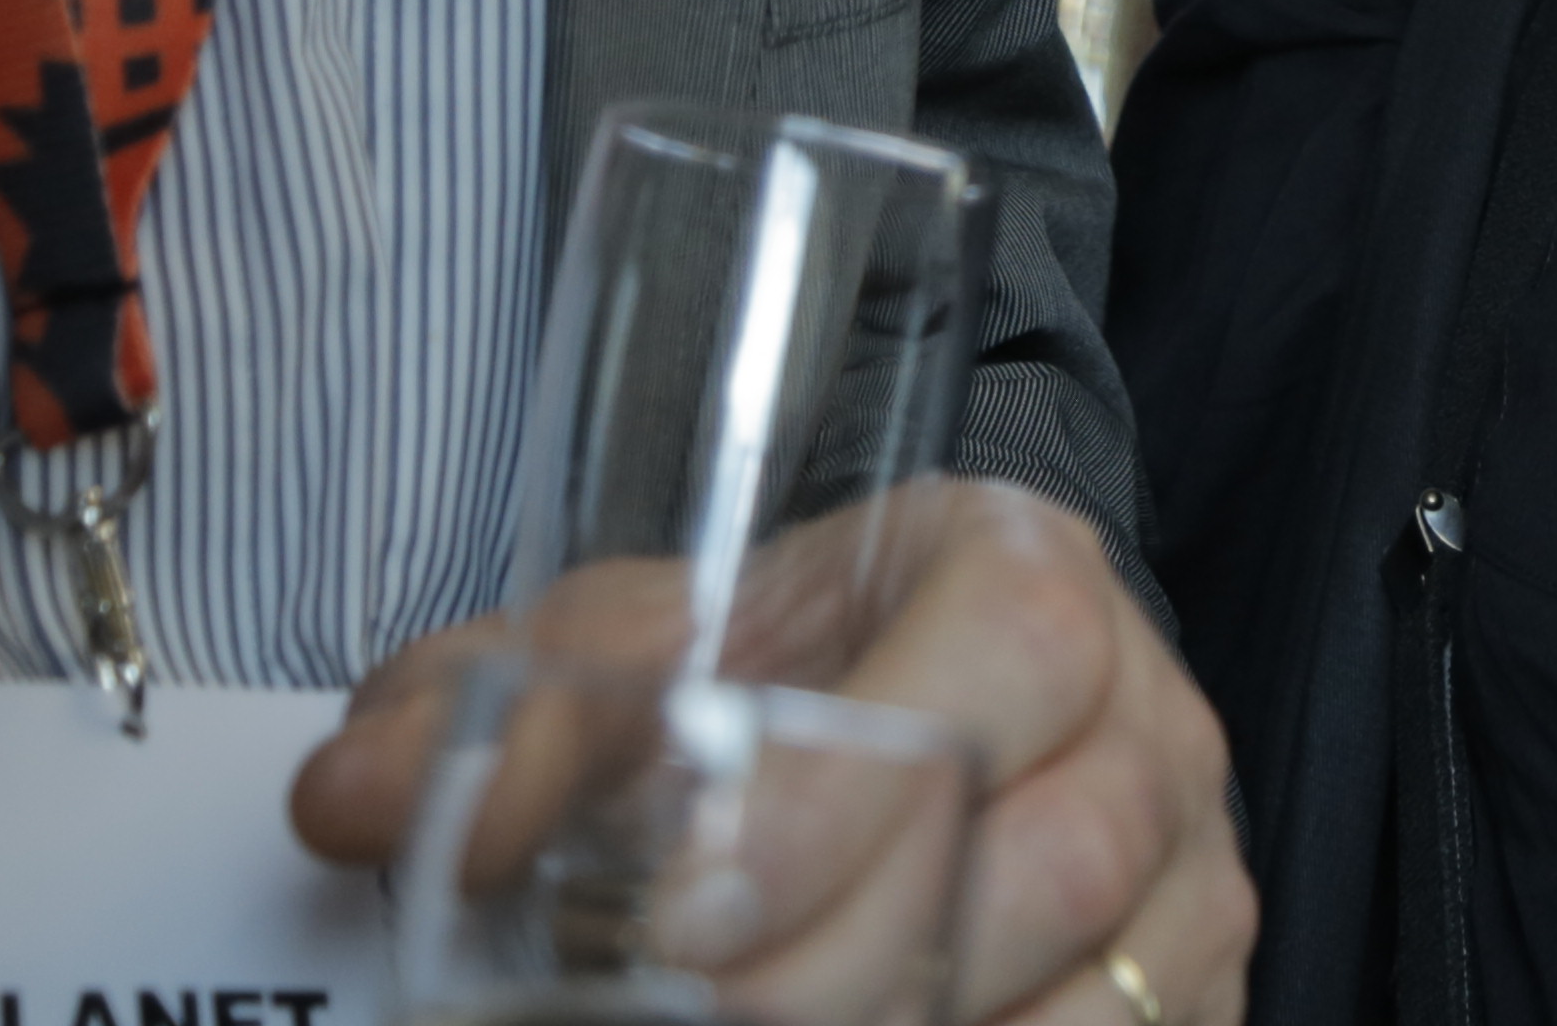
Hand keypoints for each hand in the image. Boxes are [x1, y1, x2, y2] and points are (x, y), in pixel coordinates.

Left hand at [300, 484, 1255, 1025]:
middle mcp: (1147, 722)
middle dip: (843, 978)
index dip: (845, 801)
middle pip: (1052, 859)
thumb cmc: (773, 684)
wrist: (911, 720)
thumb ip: (491, 718)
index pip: (1003, 656)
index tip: (677, 920)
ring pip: (1104, 996)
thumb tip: (354, 800)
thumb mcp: (627, 659)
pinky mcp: (1202, 1003)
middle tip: (679, 1023)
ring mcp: (1194, 879)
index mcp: (1029, 575)